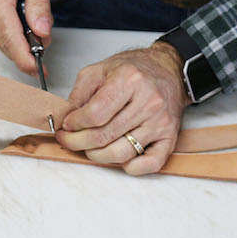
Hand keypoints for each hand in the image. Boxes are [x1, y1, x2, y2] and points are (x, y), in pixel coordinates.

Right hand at [0, 0, 54, 75]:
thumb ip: (40, 4)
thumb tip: (42, 32)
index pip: (11, 39)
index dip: (26, 59)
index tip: (39, 70)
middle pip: (5, 44)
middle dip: (26, 56)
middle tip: (44, 66)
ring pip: (2, 39)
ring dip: (21, 47)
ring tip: (41, 47)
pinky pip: (0, 30)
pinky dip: (14, 37)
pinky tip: (29, 36)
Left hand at [55, 42, 191, 174]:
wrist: (168, 70)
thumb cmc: (134, 70)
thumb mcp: (99, 70)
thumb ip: (79, 94)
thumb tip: (66, 119)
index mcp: (129, 80)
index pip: (94, 114)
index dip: (74, 124)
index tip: (67, 125)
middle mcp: (148, 101)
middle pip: (104, 136)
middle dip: (78, 142)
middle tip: (69, 140)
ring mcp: (160, 121)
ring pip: (122, 153)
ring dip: (97, 156)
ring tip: (89, 147)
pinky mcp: (170, 137)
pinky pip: (150, 163)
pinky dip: (131, 167)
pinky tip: (119, 158)